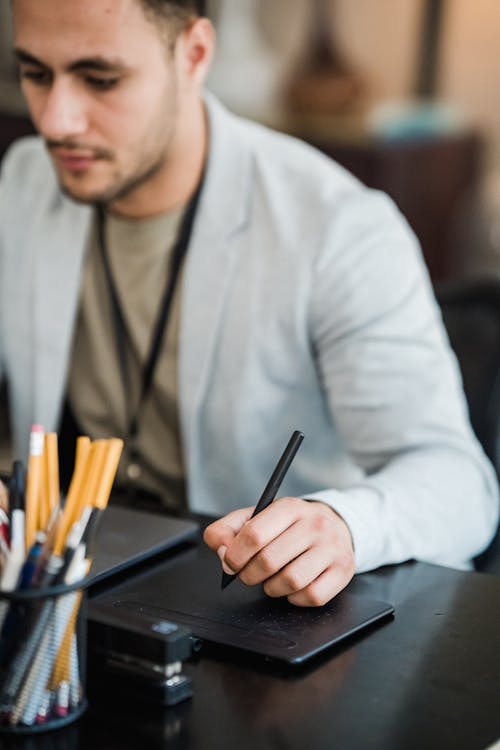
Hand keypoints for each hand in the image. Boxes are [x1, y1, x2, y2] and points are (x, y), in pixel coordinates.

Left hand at [203, 497, 354, 606]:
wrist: (336, 525)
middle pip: (269, 561)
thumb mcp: (259, 517)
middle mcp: (315, 525)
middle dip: (249, 575)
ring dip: (272, 588)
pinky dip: (295, 598)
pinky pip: (312, 596)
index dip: (235, 555)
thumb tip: (223, 552)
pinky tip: (292, 587)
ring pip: (291, 581)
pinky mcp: (343, 570)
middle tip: (248, 575)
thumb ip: (229, 529)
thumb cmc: (290, 525)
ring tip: (271, 580)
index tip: (230, 563)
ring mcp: (332, 548)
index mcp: (290, 507)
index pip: (254, 534)